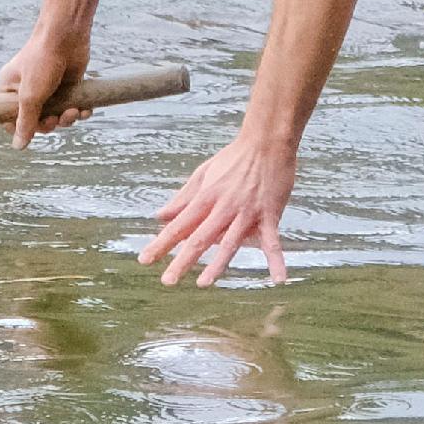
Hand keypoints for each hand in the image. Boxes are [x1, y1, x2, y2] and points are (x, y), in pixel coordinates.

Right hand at [0, 29, 93, 147]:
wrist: (67, 34)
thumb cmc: (42, 61)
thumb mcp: (30, 95)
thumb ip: (25, 122)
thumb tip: (18, 146)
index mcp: (9, 90)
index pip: (11, 120)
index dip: (24, 128)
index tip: (35, 129)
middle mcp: (28, 90)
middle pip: (37, 120)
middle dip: (50, 123)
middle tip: (57, 119)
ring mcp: (49, 88)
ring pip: (57, 115)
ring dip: (66, 118)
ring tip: (74, 112)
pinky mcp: (68, 85)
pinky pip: (72, 106)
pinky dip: (79, 110)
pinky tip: (85, 110)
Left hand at [140, 131, 294, 286]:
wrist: (268, 141)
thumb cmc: (235, 157)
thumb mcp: (204, 173)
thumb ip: (182, 197)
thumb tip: (158, 216)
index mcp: (207, 197)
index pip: (179, 225)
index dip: (161, 243)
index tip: (144, 260)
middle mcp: (225, 207)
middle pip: (200, 237)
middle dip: (183, 260)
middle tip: (168, 281)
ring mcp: (248, 212)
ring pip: (230, 242)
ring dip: (217, 264)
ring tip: (203, 283)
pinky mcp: (270, 214)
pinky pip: (273, 242)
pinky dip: (276, 261)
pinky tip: (278, 279)